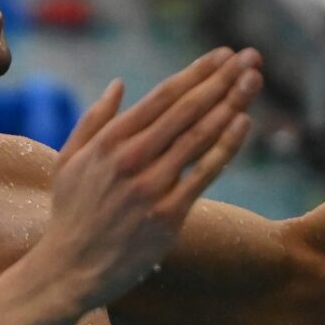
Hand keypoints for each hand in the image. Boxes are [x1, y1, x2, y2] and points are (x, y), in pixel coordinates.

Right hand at [44, 47, 262, 306]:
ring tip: (255, 80)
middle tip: (251, 57)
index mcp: (110, 141)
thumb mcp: (68, 160)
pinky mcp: (168, 215)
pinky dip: (226, 146)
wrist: (70, 269)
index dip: (197, 72)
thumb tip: (119, 84)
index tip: (224, 54)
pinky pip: (204, 174)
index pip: (164, 96)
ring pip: (200, 136)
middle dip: (223, 79)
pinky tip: (244, 123)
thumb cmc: (71, 213)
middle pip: (188, 109)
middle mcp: (132, 158)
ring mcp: (151, 186)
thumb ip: (94, 119)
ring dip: (232, 104)